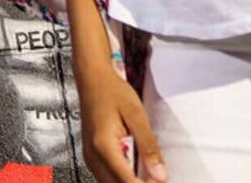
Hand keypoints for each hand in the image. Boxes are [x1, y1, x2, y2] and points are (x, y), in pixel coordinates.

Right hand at [74, 57, 166, 182]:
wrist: (92, 78)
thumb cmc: (111, 91)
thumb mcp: (136, 115)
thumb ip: (148, 145)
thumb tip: (159, 173)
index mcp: (103, 145)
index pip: (126, 181)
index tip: (161, 180)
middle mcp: (92, 154)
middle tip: (157, 176)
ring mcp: (89, 156)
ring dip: (130, 181)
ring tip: (148, 173)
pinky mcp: (91, 155)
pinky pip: (106, 176)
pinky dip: (121, 177)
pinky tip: (135, 169)